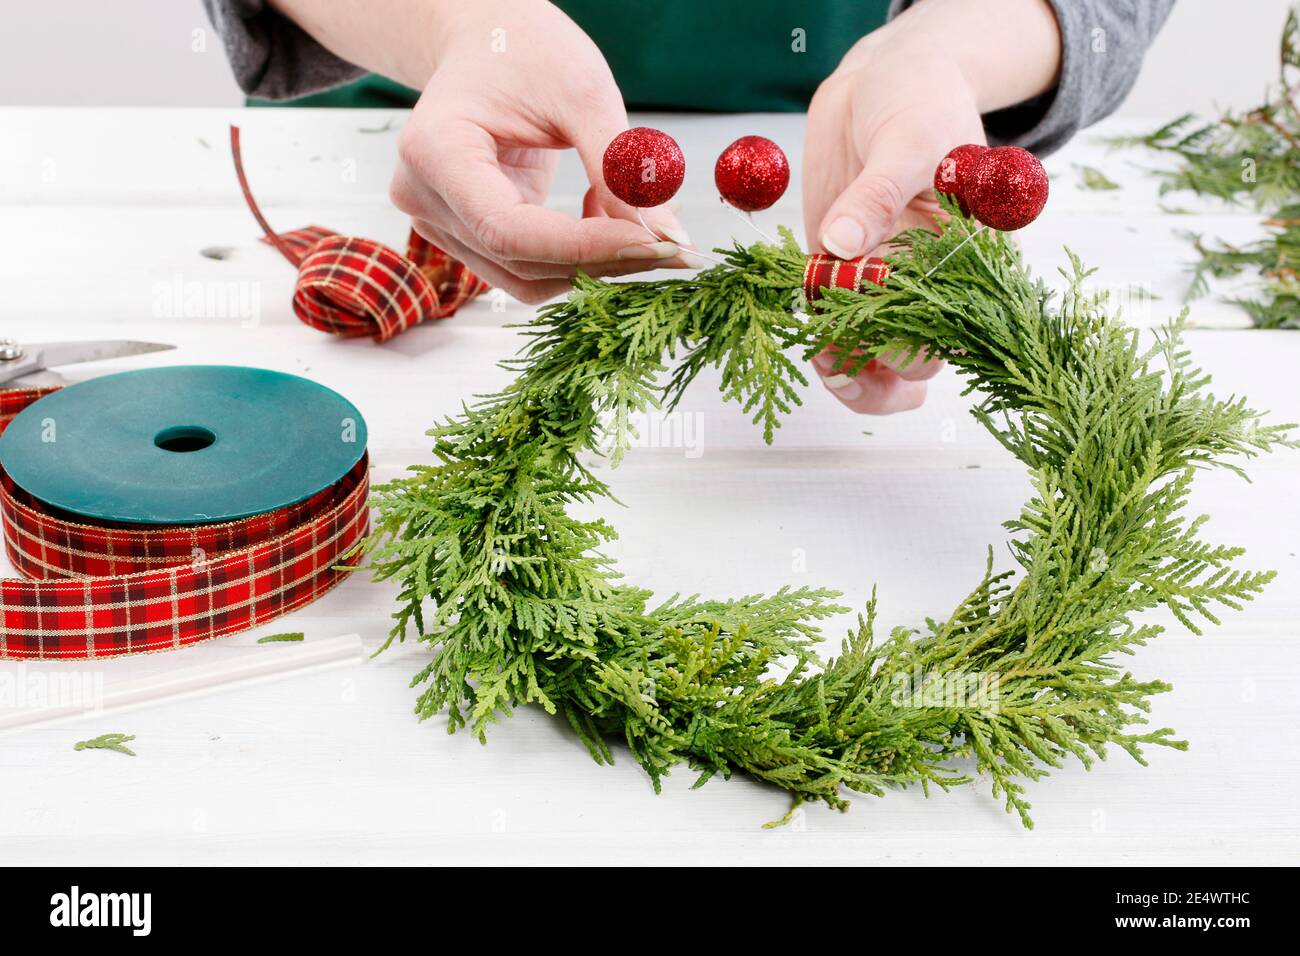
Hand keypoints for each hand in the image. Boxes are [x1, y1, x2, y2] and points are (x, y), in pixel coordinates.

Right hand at [389, 1, 693, 302]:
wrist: (485, 38)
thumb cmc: (524, 49)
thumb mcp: (582, 92)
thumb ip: (620, 168)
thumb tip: (669, 237)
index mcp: (435, 152)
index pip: (510, 232)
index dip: (586, 248)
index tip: (656, 244)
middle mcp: (424, 197)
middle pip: (520, 262)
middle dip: (603, 261)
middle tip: (674, 246)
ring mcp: (439, 222)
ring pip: (525, 279)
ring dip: (594, 266)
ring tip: (645, 227)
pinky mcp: (466, 235)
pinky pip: (526, 268)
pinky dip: (578, 258)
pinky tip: (609, 220)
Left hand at [802, 0, 1059, 413]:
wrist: (882, 82)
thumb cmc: (920, 101)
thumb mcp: (907, 139)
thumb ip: (877, 193)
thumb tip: (841, 244)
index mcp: (973, 257)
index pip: (962, 325)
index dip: (926, 345)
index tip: (888, 346)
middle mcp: (934, 281)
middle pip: (921, 358)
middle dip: (884, 370)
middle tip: (843, 361)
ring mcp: (886, 284)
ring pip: (881, 360)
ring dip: (854, 375)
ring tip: (826, 366)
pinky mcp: (843, 277)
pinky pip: (839, 332)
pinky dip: (826, 349)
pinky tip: (810, 347)